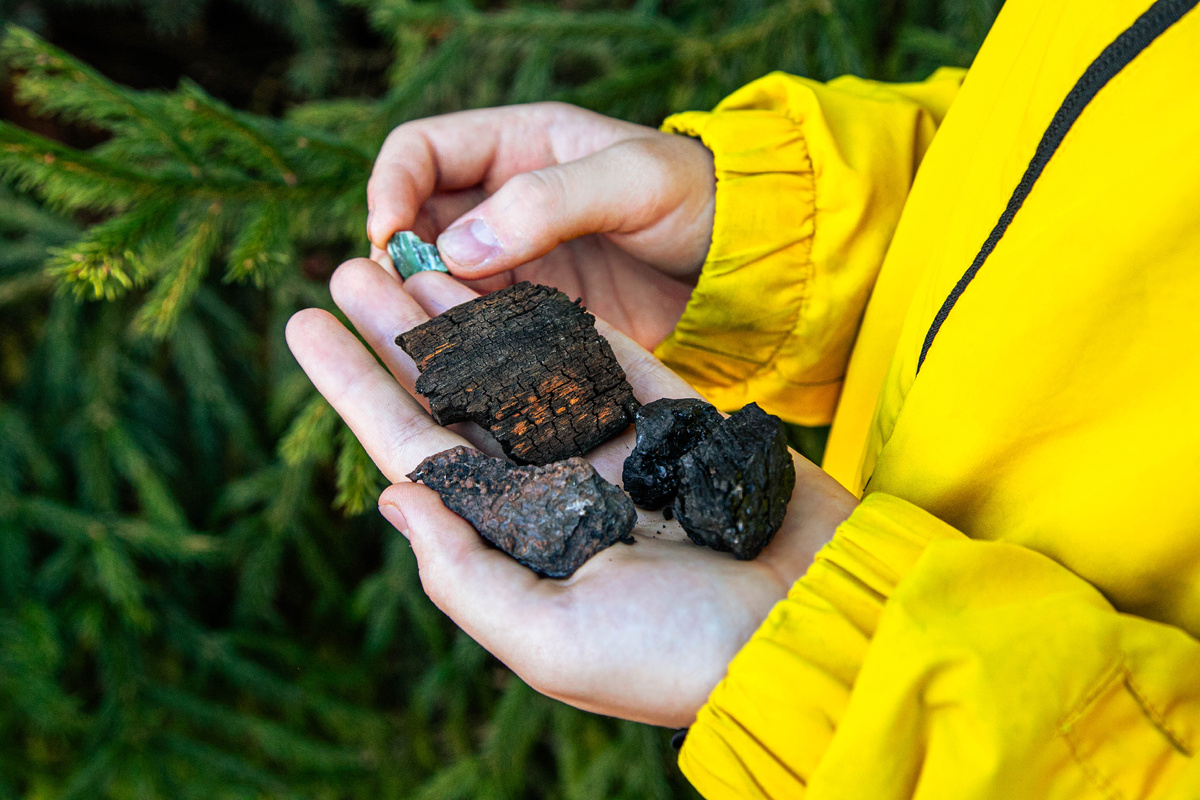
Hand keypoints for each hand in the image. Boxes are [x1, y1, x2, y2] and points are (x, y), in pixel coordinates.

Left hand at [286, 262, 856, 727]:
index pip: (417, 451)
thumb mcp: (551, 640)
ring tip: (410, 250)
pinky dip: (551, 316)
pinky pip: (598, 354)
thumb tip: (396, 502)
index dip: (358, 389)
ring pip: (518, 362)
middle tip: (351, 263)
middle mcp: (553, 488)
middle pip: (456, 395)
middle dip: (399, 333)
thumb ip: (467, 575)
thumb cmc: (680, 655)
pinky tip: (507, 277)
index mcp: (515, 540)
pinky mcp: (667, 417)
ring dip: (463, 310)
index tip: (305, 327)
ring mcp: (610, 447)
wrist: (814, 627)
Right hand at [365, 102, 715, 350]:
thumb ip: (548, 203)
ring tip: (434, 336)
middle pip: (417, 224)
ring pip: (442, 284)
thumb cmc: (699, 199)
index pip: (421, 152)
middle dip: (401, 258)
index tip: (389, 237)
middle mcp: (506, 203)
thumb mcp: (632, 182)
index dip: (391, 188)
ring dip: (430, 307)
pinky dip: (469, 343)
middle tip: (404, 298)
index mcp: (519, 146)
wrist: (748, 265)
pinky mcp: (539, 315)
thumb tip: (454, 249)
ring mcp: (520, 263)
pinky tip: (473, 361)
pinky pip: (483, 328)